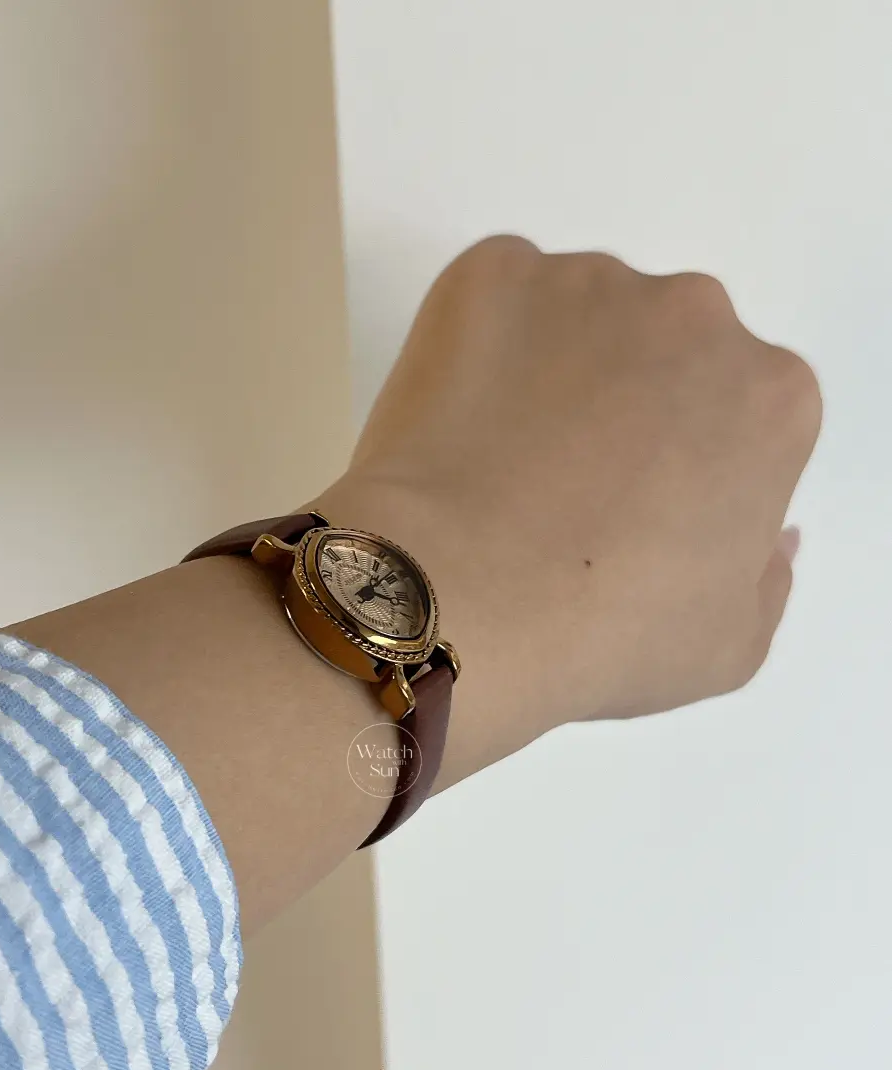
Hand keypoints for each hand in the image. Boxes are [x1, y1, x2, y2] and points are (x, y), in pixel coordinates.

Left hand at [318, 236, 821, 789]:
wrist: (460, 595)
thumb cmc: (600, 634)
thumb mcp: (728, 643)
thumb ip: (764, 571)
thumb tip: (765, 527)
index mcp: (770, 397)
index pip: (731, 416)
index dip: (674, 467)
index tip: (624, 510)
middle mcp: (696, 315)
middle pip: (661, 351)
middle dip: (620, 403)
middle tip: (555, 482)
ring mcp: (589, 283)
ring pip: (574, 317)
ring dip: (548, 367)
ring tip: (493, 457)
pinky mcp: (493, 273)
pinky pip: (493, 298)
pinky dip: (475, 341)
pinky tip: (451, 417)